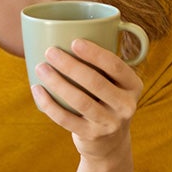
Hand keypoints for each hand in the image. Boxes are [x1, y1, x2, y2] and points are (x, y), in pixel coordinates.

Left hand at [31, 39, 142, 159]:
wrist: (110, 143)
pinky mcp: (91, 136)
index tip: (74, 41)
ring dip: (57, 83)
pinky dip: (49, 104)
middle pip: (96, 82)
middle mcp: (126, 106)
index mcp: (133, 86)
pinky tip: (37, 90)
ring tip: (41, 67)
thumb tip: (68, 29)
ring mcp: (109, 124)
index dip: (95, 53)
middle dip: (70, 65)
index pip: (116, 66)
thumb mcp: (115, 83)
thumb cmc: (105, 99)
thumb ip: (102, 62)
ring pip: (80, 101)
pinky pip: (66, 119)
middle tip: (50, 51)